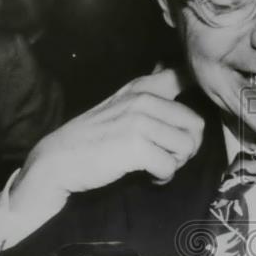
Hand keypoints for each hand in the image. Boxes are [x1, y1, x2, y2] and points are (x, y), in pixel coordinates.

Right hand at [9, 68, 204, 211]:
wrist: (58, 161)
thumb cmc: (93, 138)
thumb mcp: (121, 105)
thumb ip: (150, 95)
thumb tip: (183, 78)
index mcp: (142, 87)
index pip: (183, 77)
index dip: (197, 98)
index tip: (183, 120)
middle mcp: (143, 99)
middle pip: (196, 125)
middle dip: (186, 147)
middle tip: (166, 156)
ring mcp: (139, 121)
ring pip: (187, 147)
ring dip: (175, 163)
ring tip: (155, 166)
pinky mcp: (136, 147)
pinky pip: (170, 166)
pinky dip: (162, 177)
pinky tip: (148, 177)